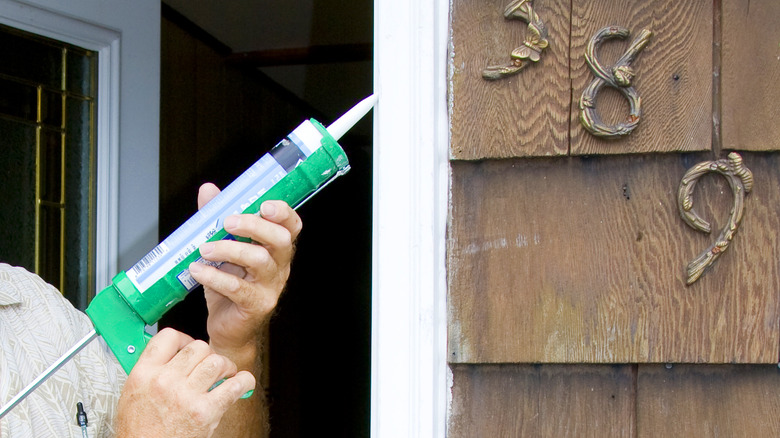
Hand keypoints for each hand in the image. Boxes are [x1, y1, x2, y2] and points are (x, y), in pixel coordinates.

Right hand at [115, 328, 254, 437]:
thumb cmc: (139, 431)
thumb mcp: (132, 394)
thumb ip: (151, 371)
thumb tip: (173, 355)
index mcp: (143, 374)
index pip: (168, 336)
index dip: (184, 338)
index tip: (190, 346)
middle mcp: (165, 381)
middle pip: (198, 347)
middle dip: (208, 354)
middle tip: (211, 365)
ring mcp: (186, 396)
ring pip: (217, 361)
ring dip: (226, 366)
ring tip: (225, 375)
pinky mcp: (205, 412)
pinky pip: (234, 386)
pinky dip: (244, 381)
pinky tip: (241, 383)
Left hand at [188, 183, 301, 362]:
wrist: (229, 330)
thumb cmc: (229, 287)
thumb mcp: (223, 250)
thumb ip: (217, 219)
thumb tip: (208, 190)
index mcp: (276, 250)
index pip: (292, 226)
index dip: (283, 212)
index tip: (264, 204)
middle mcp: (279, 266)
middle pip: (279, 239)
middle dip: (254, 226)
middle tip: (227, 223)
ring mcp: (271, 287)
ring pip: (259, 261)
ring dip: (228, 251)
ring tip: (204, 249)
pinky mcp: (256, 305)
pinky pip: (238, 288)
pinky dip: (214, 277)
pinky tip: (198, 271)